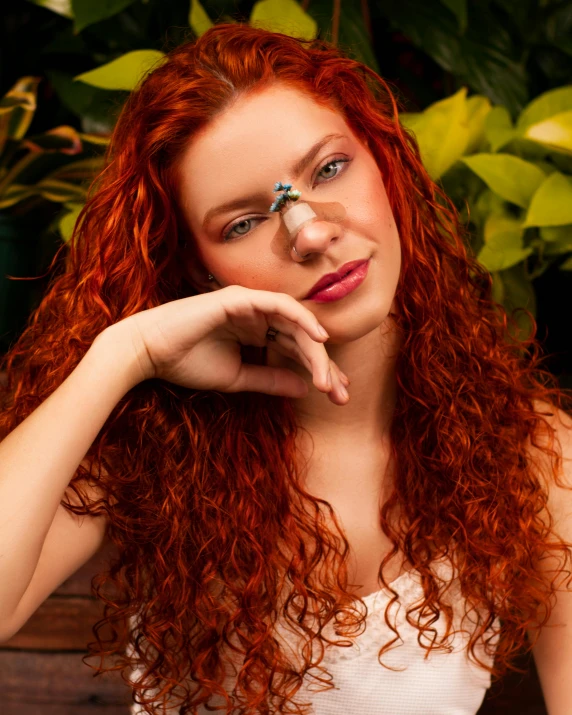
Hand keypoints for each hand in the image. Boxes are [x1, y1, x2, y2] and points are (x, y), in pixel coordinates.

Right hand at [115, 285, 349, 402]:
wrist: (149, 353)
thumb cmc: (188, 362)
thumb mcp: (239, 378)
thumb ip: (270, 379)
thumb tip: (305, 388)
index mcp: (257, 333)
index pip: (297, 349)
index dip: (319, 369)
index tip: (337, 394)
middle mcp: (258, 316)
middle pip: (302, 338)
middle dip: (324, 365)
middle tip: (340, 393)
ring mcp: (250, 304)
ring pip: (295, 323)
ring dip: (315, 349)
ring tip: (330, 377)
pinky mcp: (239, 298)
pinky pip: (278, 305)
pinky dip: (299, 318)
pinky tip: (318, 338)